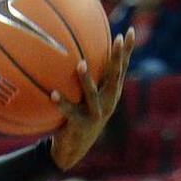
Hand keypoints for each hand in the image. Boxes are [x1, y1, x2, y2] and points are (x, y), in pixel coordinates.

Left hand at [50, 29, 134, 169]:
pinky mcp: (80, 124)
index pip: (121, 68)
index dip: (126, 51)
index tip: (129, 31)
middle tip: (117, 40)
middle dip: (117, 58)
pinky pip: (69, 112)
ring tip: (80, 64)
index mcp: (110, 93)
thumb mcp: (85, 99)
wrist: (72, 149)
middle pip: (115, 76)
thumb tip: (75, 55)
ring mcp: (96, 113)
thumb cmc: (78, 118)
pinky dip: (61, 103)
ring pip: (93, 94)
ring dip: (86, 79)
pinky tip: (52, 94)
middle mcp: (108, 101)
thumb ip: (85, 81)